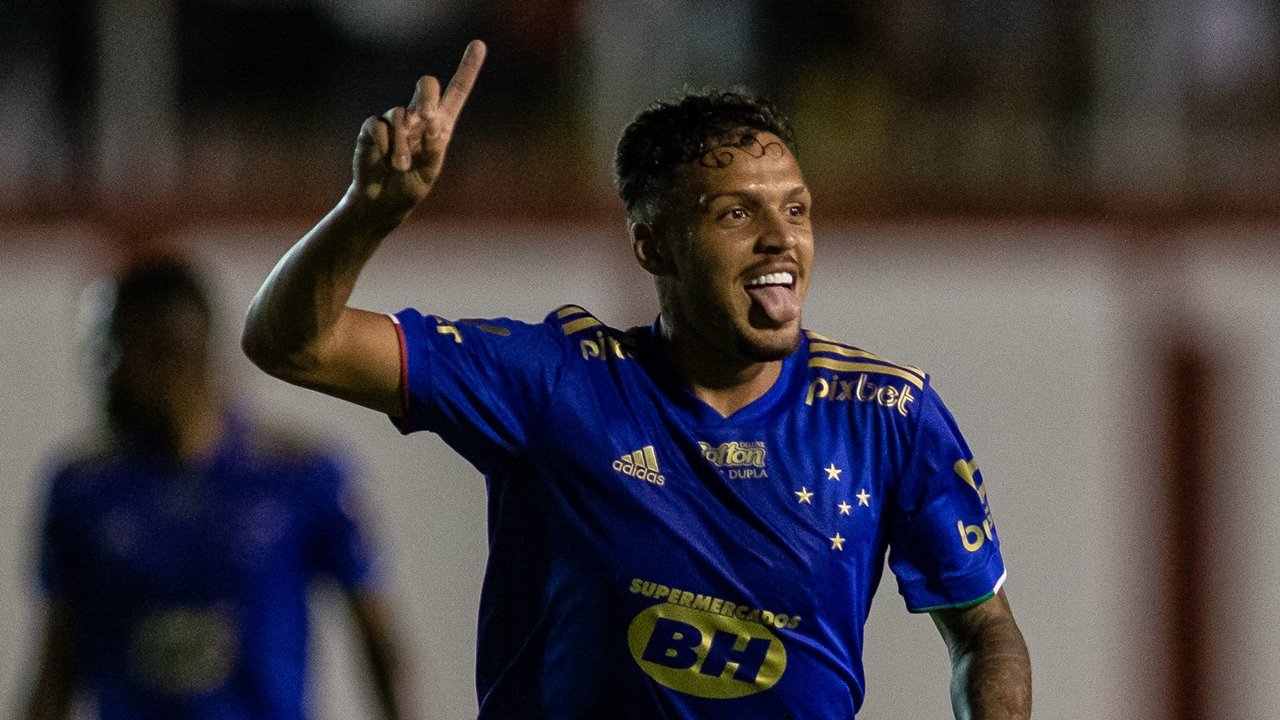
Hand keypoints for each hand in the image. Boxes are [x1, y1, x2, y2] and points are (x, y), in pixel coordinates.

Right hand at [349, 40, 486, 215]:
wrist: (382, 202)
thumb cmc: (410, 186)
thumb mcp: (429, 172)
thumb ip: (434, 149)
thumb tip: (430, 123)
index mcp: (440, 126)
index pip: (456, 92)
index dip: (467, 69)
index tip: (478, 45)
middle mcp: (418, 117)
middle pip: (427, 86)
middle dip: (428, 96)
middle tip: (428, 117)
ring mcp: (394, 121)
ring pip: (401, 115)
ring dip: (403, 143)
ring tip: (400, 166)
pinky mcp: (372, 129)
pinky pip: (378, 125)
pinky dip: (384, 143)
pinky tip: (384, 159)